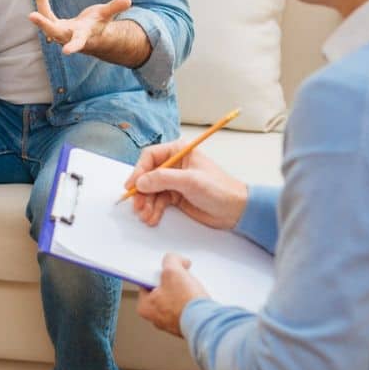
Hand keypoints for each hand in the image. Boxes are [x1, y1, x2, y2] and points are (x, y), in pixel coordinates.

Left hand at [28, 0, 131, 54]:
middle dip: (43, 24)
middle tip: (31, 15)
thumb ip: (115, 8)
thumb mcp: (107, 16)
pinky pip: (44, 8)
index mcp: (82, 36)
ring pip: (45, 15)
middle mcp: (66, 35)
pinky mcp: (51, 22)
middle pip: (53, 31)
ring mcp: (56, 30)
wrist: (88, 35)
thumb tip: (128, 0)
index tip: (66, 52)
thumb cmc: (99, 26)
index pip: (77, 43)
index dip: (73, 47)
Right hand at [125, 137, 247, 229]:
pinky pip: (157, 201)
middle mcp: (174, 164)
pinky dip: (153, 210)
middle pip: (147, 175)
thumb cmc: (220, 189)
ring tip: (146, 216)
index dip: (139, 171)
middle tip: (137, 206)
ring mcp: (174, 181)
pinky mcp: (175, 196)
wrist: (236, 210)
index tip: (132, 186)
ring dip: (146, 204)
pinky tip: (153, 218)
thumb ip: (164, 179)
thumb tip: (140, 182)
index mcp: (179, 151)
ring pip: (150, 190)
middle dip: (141, 192)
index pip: (150, 156)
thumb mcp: (191, 181)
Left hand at [137, 254, 209, 337]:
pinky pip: (186, 307)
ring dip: (184, 291)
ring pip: (175, 298)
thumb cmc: (185, 303)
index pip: (146, 282)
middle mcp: (156, 318)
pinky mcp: (185, 324)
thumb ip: (170, 260)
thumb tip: (174, 259)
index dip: (158, 272)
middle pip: (162, 290)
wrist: (205, 321)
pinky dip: (191, 301)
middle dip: (173, 282)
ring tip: (190, 289)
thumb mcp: (172, 271)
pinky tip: (196, 298)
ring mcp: (171, 323)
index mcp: (145, 307)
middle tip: (181, 279)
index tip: (166, 270)